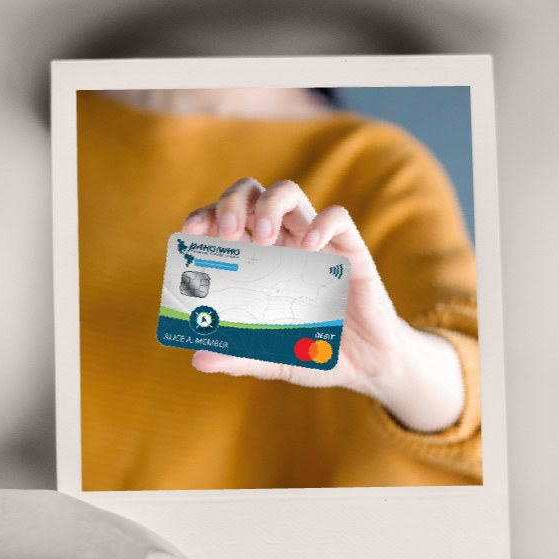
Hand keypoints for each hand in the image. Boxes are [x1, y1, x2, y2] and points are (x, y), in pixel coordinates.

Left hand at [180, 178, 463, 432]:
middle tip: (228, 233)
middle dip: (232, 203)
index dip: (205, 215)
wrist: (367, 365)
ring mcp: (315, 242)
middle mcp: (282, 242)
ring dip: (270, 205)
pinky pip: (338, 218)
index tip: (191, 231)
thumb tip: (198, 359)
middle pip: (252, 194)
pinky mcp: (350, 251)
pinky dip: (321, 224)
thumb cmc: (314, 353)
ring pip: (289, 193)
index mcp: (256, 260)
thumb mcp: (273, 359)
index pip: (224, 219)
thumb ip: (240, 357)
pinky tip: (309, 248)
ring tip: (265, 238)